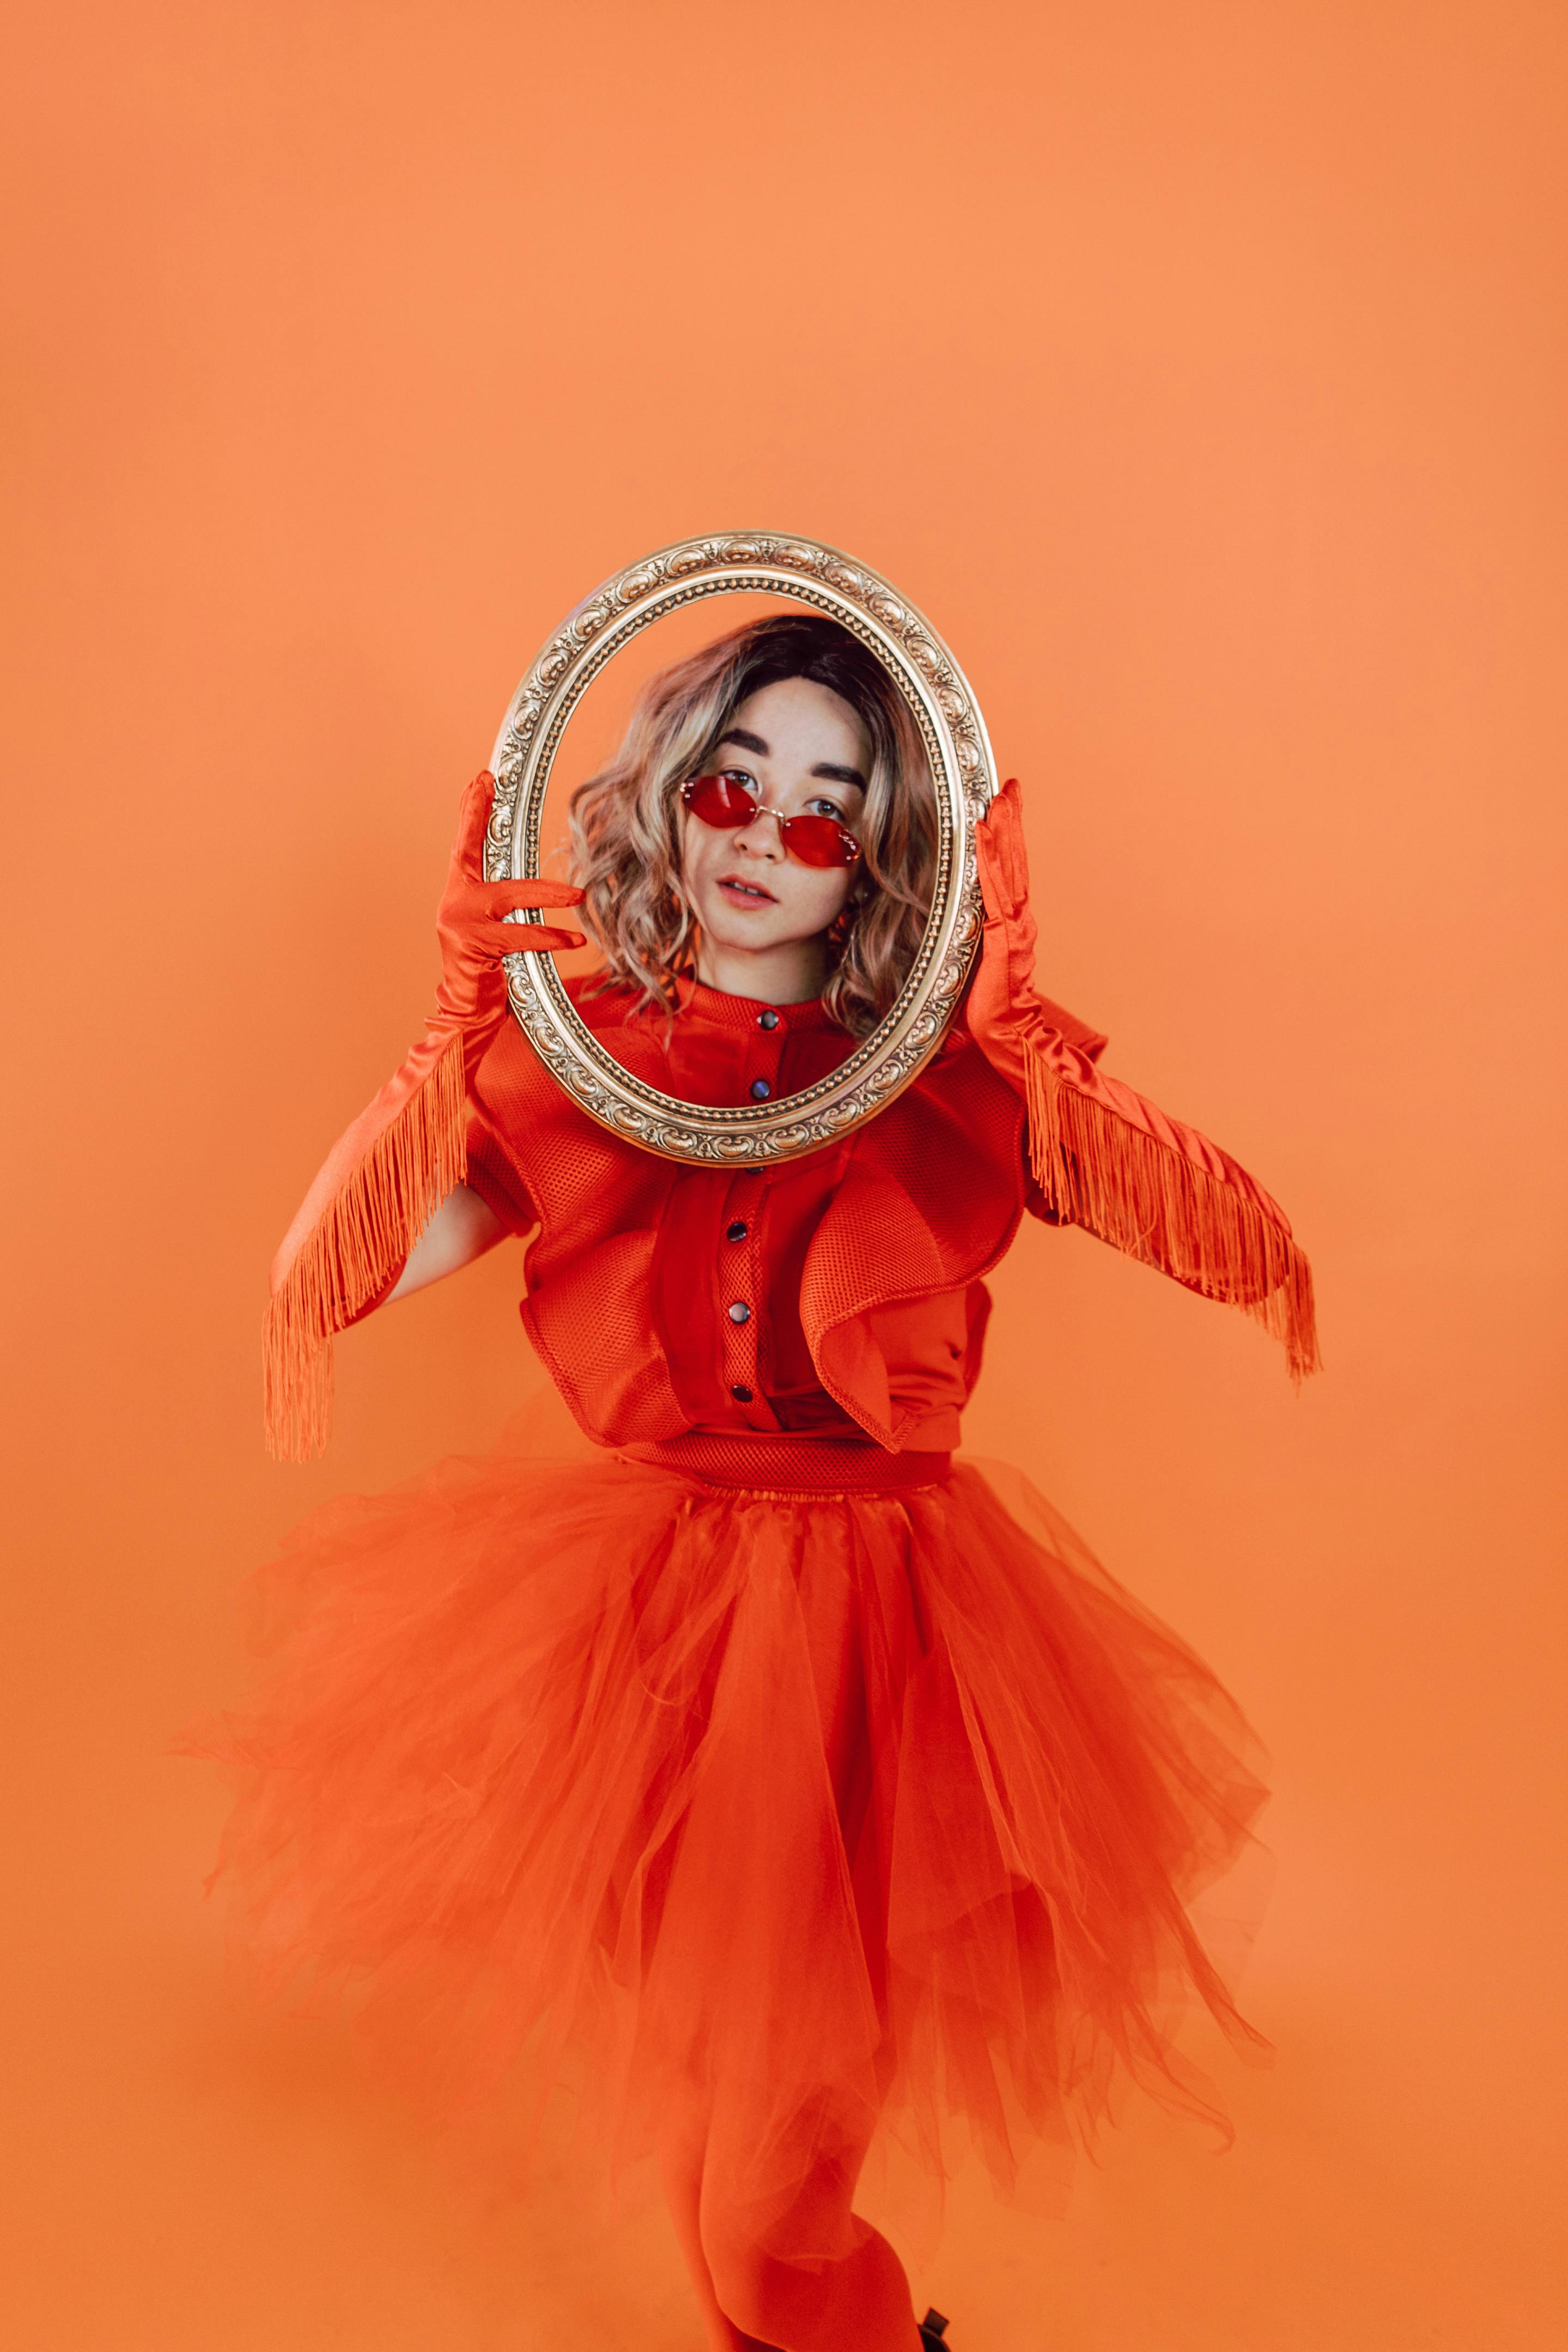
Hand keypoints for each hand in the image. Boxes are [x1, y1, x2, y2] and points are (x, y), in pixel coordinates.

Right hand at [433, 771, 585, 1030]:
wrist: (468, 1011)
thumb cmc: (487, 967)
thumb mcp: (493, 927)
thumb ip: (505, 901)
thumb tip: (536, 878)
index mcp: (459, 893)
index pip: (465, 845)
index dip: (471, 811)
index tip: (480, 779)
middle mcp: (453, 901)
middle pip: (472, 852)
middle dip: (480, 816)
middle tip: (491, 784)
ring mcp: (460, 923)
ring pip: (510, 896)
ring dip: (548, 894)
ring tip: (578, 894)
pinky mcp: (474, 946)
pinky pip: (521, 937)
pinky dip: (552, 938)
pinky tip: (574, 940)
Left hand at [966, 779, 1108, 1079]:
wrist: (1007, 1037)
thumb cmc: (987, 1011)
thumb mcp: (974, 968)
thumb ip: (969, 945)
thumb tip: (949, 933)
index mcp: (1011, 925)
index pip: (1010, 873)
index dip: (1008, 839)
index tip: (1005, 807)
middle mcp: (1017, 920)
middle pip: (1014, 862)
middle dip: (1012, 822)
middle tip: (1009, 787)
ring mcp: (1011, 927)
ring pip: (1006, 869)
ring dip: (1002, 831)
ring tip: (998, 799)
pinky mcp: (999, 937)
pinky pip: (991, 890)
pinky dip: (988, 859)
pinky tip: (981, 834)